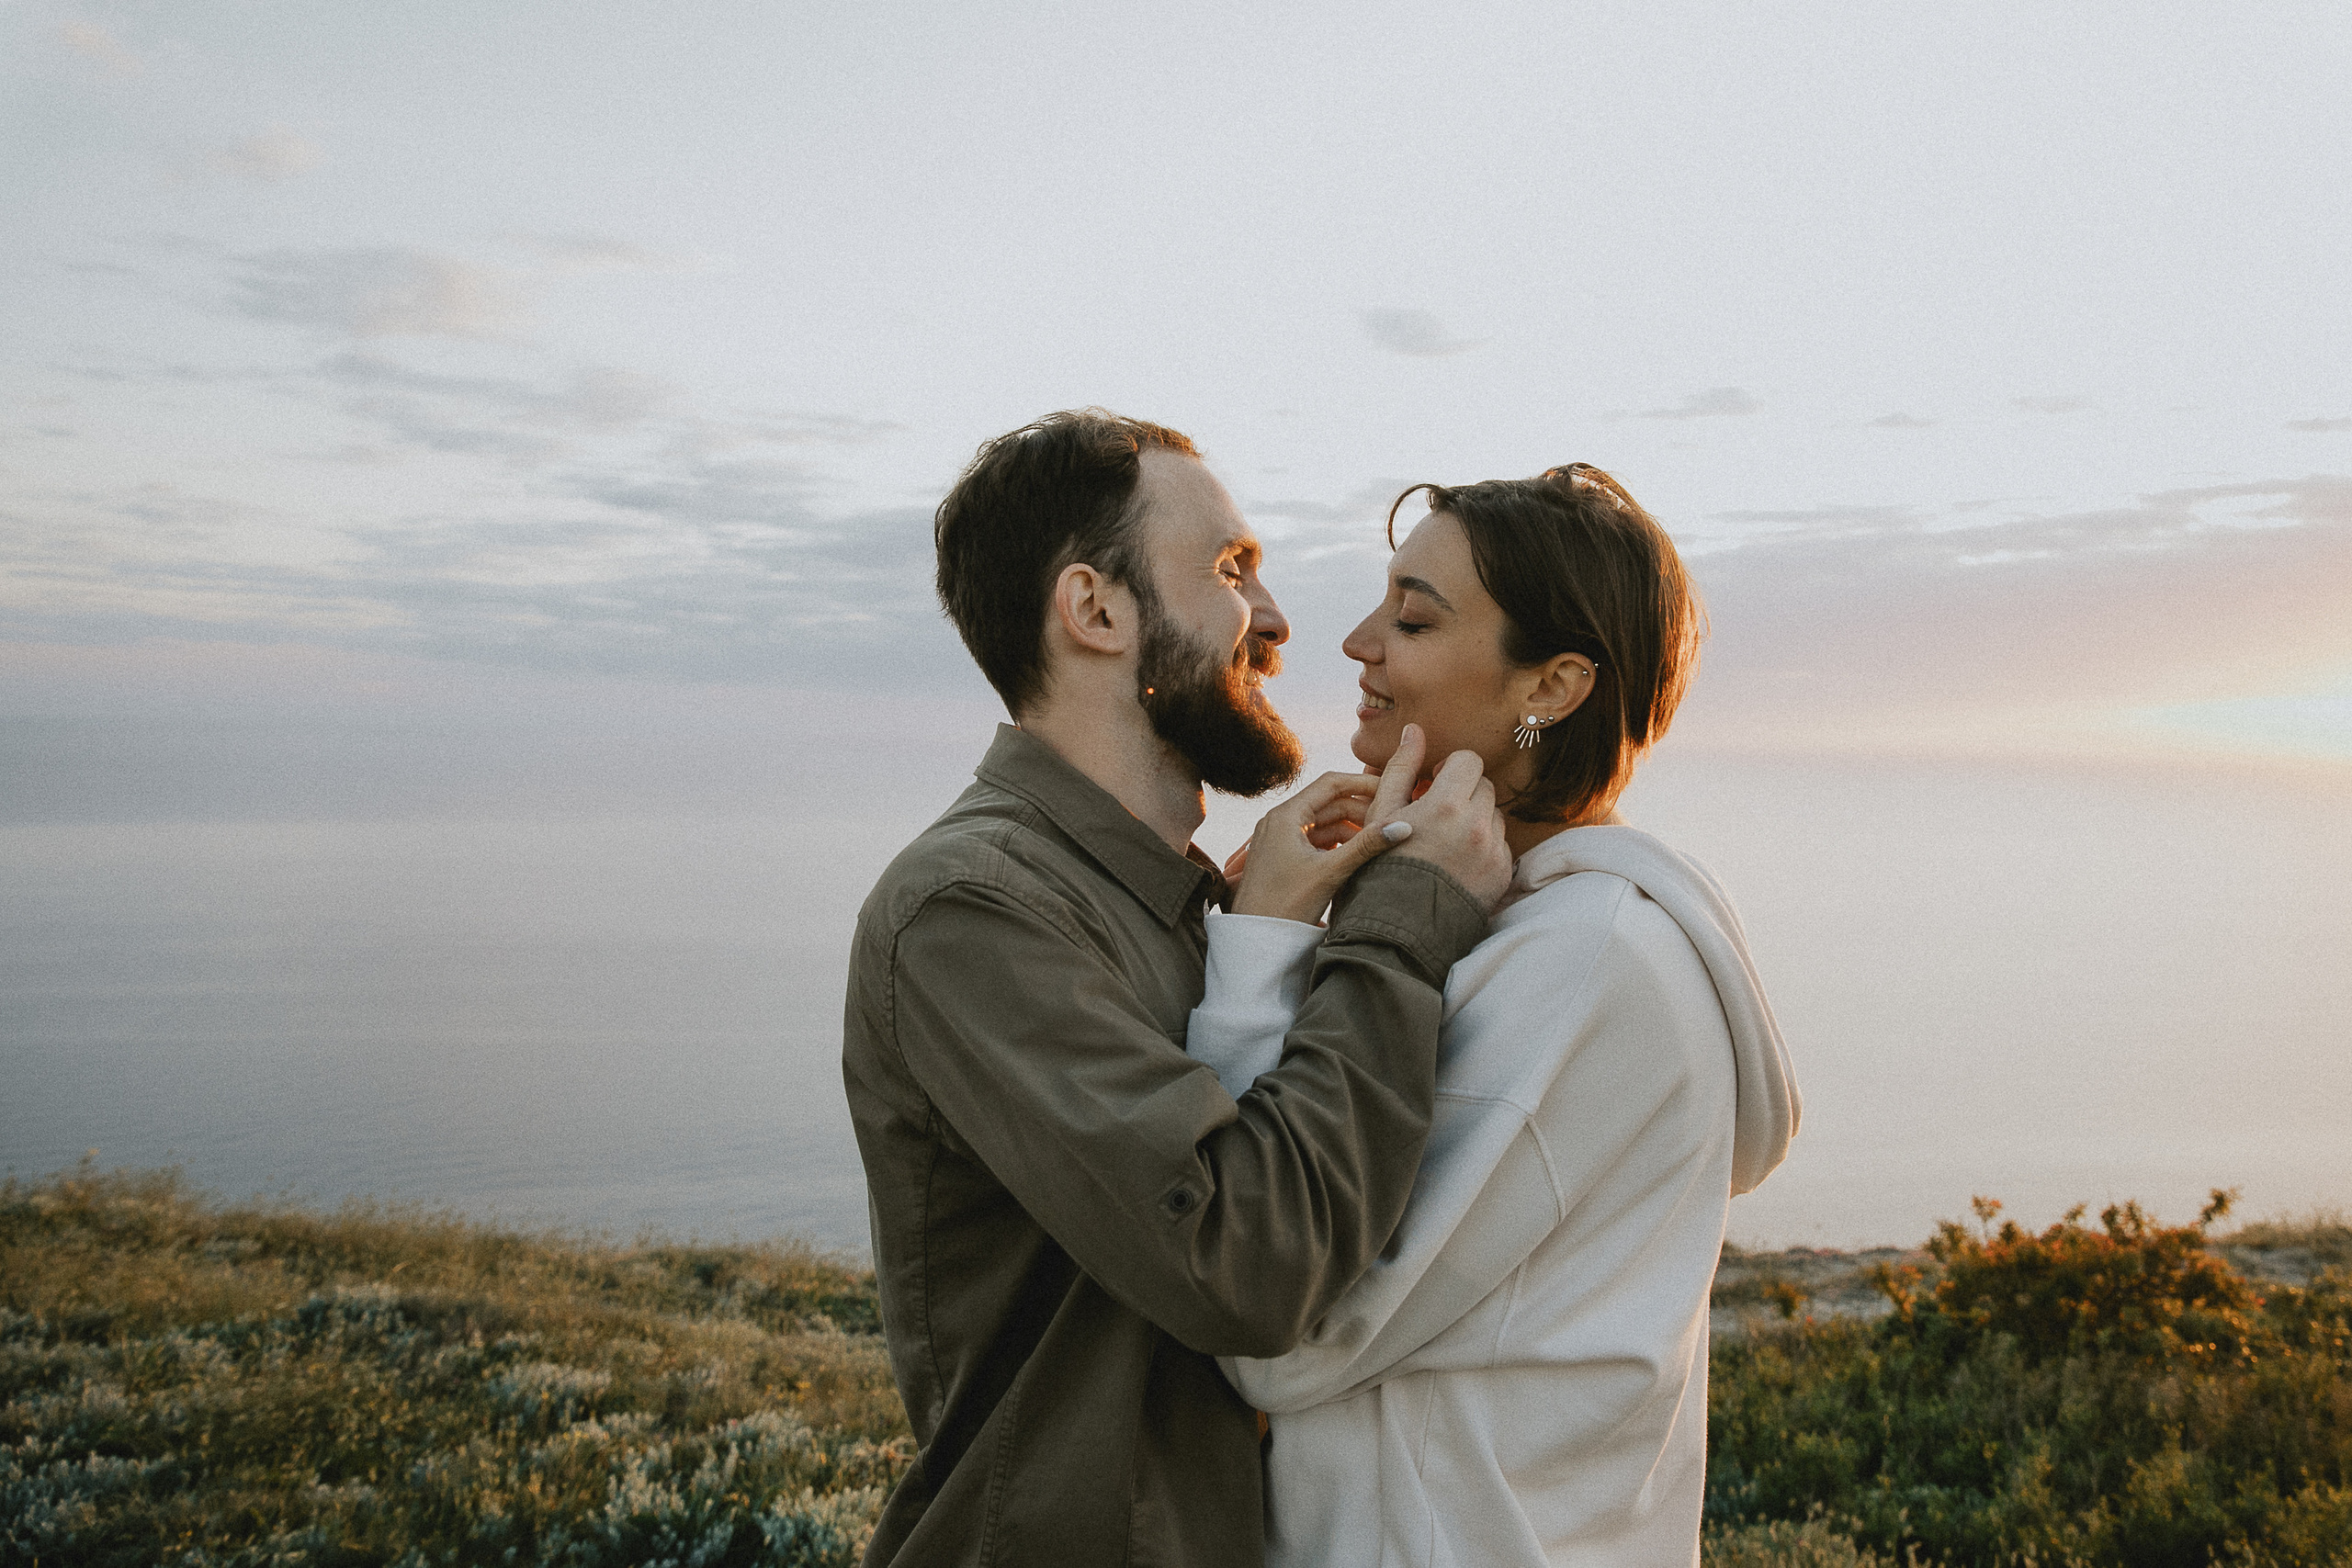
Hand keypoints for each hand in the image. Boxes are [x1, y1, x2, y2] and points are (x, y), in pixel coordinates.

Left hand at [1226, 727, 1424, 923]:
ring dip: (1352, 831)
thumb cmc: (1284, 906)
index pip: (1331, 784)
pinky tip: (1359, 857)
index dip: (1364, 784)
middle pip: (1329, 803)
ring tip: (1380, 842)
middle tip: (1392, 821)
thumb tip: (1404, 826)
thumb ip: (1367, 846)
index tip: (1392, 789)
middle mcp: (1280, 820)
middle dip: (1361, 811)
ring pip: (1325, 824)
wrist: (1254, 940)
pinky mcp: (1283, 857)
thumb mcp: (1330, 872)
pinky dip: (1338, 845)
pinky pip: (1316, 841)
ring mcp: (1280, 838)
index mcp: (1286, 815)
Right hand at [1383, 733, 1512, 913]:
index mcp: (1448, 804)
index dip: (1449, 769)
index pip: (1469, 761)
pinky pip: (1501, 846)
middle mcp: (1478, 826)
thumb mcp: (1380, 814)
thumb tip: (1414, 730)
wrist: (1395, 932)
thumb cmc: (1378, 868)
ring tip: (1445, 842)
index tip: (1432, 784)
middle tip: (1436, 814)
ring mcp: (1494, 852)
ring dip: (1474, 820)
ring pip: (1494, 816)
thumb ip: (1400, 768)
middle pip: (1484, 786)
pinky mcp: (1502, 875)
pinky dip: (1483, 848)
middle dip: (1463, 794)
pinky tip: (1456, 863)